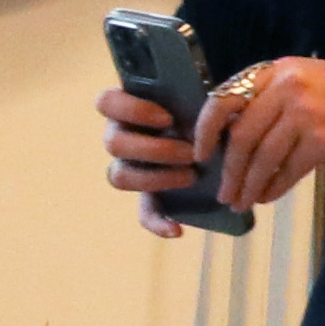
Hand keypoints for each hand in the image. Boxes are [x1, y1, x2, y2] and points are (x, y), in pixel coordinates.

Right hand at [97, 81, 205, 232]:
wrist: (218, 129)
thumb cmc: (203, 104)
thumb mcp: (199, 94)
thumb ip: (197, 97)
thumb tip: (210, 107)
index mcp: (124, 107)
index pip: (106, 102)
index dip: (132, 110)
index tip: (166, 118)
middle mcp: (119, 136)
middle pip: (114, 143)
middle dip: (154, 149)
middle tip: (190, 152)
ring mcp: (129, 167)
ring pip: (119, 176)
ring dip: (155, 178)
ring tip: (190, 177)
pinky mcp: (147, 194)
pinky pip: (143, 212)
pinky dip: (157, 223)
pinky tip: (177, 230)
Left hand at [198, 54, 324, 209]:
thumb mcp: (293, 83)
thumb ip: (262, 102)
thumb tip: (226, 141)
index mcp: (272, 72)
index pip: (224, 100)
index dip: (206, 130)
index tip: (200, 154)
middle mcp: (285, 89)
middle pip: (243, 137)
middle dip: (230, 171)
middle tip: (224, 194)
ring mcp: (304, 114)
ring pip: (264, 158)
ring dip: (249, 185)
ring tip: (241, 203)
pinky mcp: (322, 138)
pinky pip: (289, 169)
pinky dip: (275, 187)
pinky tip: (266, 197)